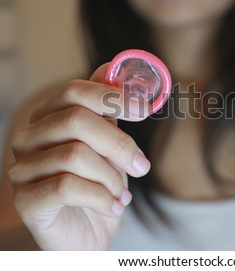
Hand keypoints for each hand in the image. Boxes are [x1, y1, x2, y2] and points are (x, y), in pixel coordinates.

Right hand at [8, 64, 150, 249]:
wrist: (84, 235)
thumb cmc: (97, 186)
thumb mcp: (108, 144)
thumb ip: (106, 108)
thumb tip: (113, 67)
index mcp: (48, 119)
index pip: (74, 91)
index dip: (113, 96)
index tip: (144, 111)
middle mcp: (28, 139)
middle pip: (77, 120)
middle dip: (120, 144)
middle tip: (142, 166)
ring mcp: (22, 169)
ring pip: (76, 155)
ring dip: (112, 178)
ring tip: (121, 194)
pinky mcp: (27, 200)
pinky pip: (68, 187)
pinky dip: (101, 197)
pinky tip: (112, 207)